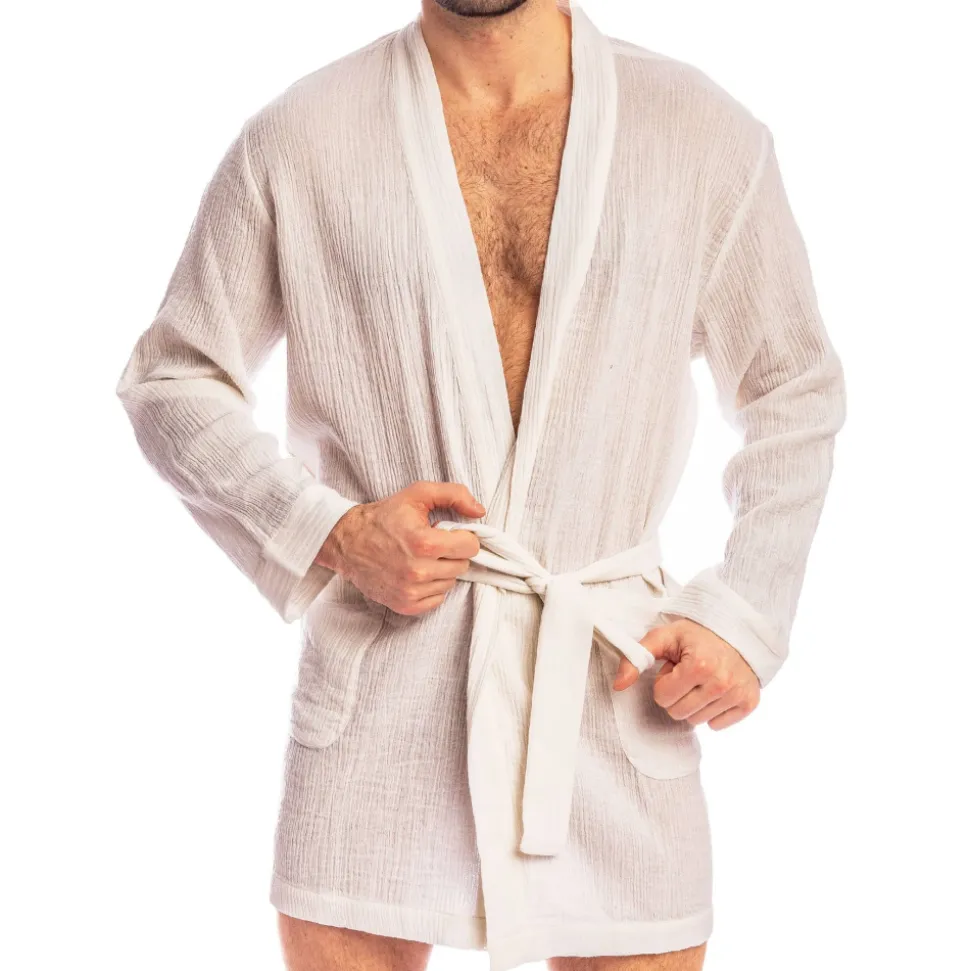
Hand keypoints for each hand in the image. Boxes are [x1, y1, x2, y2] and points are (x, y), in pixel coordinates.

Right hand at [314, 480, 483, 615]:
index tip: (448, 533)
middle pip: (462, 566)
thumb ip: (453, 495)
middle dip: (451, 553)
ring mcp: (410, 591)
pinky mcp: (404, 605)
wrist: (348, 541)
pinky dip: (431, 587)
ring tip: (421, 557)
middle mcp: (419, 571)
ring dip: (441, 570)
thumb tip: (479, 511)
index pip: (470, 547)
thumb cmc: (384, 516)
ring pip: (450, 583)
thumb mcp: (418, 494)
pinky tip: (416, 573)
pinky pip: (436, 600)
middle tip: (431, 544)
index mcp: (425, 543)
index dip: (462, 537)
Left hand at [613, 617, 760, 729]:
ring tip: (702, 680)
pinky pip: (716, 725)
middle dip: (677, 695)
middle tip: (688, 674)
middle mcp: (721, 682)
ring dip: (693, 703)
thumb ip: (636, 658)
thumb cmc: (696, 635)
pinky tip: (715, 691)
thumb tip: (617, 686)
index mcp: (699, 665)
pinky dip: (712, 711)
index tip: (675, 667)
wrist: (736, 631)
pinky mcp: (749, 703)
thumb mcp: (664, 637)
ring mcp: (737, 694)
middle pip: (678, 713)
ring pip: (696, 722)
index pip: (662, 698)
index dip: (664, 682)